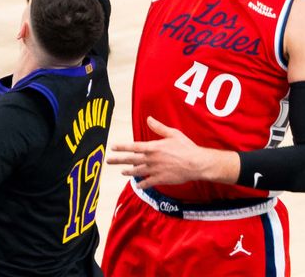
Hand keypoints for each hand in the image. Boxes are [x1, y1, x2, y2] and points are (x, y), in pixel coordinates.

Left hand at [107, 117, 238, 189]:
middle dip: (118, 160)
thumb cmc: (186, 147)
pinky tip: (137, 185)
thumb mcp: (173, 134)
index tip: (113, 147)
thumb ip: (159, 127)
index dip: (122, 147)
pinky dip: (142, 184)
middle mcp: (152, 159)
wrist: (196, 163)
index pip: (133, 147)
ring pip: (138, 172)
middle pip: (131, 160)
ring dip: (129, 172)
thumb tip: (148, 119)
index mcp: (153, 147)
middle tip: (109, 160)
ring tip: (122, 172)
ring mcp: (155, 170)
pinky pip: (148, 182)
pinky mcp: (161, 179)